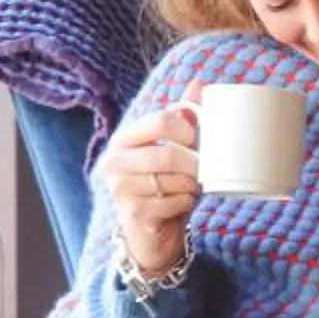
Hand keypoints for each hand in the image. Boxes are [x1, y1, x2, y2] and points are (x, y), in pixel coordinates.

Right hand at [101, 100, 201, 278]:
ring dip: (192, 186)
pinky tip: (182, 204)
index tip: (197, 140)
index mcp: (124, 140)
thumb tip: (199, 83)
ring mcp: (120, 189)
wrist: (152, 233)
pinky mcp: (132, 213)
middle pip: (169, 154)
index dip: (186, 129)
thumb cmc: (165, 186)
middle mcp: (115, 162)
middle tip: (203, 170)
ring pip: (174, 180)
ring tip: (190, 188)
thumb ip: (185, 118)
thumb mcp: (175, 150)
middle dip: (194, 164)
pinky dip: (187, 202)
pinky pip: (175, 202)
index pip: (159, 120)